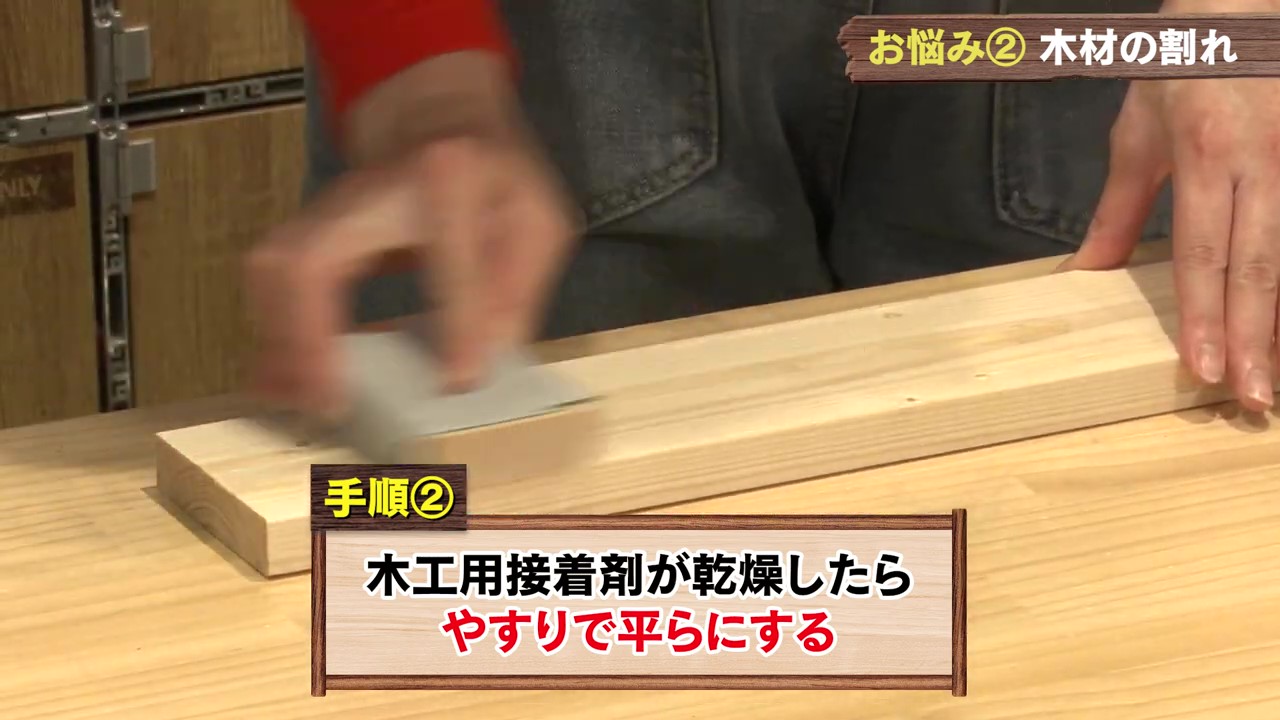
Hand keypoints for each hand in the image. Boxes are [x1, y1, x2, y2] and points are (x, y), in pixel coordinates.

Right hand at [246, 53, 579, 418]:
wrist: (440, 118)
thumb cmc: (495, 177)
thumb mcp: (538, 220)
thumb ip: (518, 288)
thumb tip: (480, 362)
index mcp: (448, 177)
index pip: (446, 259)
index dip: (453, 322)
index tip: (455, 382)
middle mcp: (374, 186)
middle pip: (314, 258)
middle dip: (309, 338)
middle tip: (329, 403)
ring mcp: (330, 203)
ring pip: (275, 270)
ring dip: (279, 342)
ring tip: (299, 401)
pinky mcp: (306, 225)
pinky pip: (270, 282)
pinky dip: (273, 334)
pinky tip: (281, 380)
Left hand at [1064, 3, 1279, 411]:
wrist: (1248, 9)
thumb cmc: (1187, 69)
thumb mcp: (1139, 135)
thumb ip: (1116, 212)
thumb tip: (1083, 274)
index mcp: (1209, 157)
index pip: (1203, 253)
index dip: (1204, 315)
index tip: (1202, 368)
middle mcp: (1267, 163)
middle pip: (1261, 266)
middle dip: (1257, 338)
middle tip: (1254, 400)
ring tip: (1274, 377)